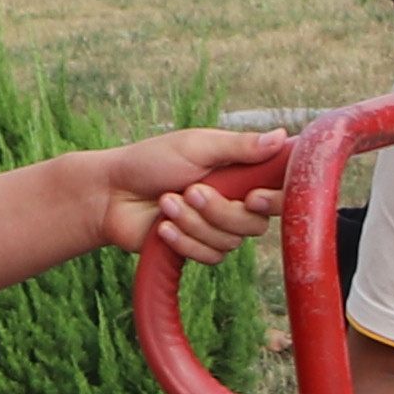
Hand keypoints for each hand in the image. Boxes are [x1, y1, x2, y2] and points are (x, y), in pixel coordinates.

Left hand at [93, 126, 289, 269]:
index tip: (252, 197)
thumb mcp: (197, 146)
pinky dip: (183, 241)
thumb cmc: (150, 161)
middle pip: (255, 225)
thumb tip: (282, 136)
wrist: (111, 194)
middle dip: (218, 211)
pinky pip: (210, 256)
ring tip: (166, 202)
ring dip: (193, 223)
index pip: (279, 193)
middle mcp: (234, 203)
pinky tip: (162, 227)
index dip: (274, 202)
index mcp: (239, 174)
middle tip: (189, 191)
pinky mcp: (199, 249)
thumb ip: (240, 146)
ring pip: (229, 242)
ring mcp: (217, 228)